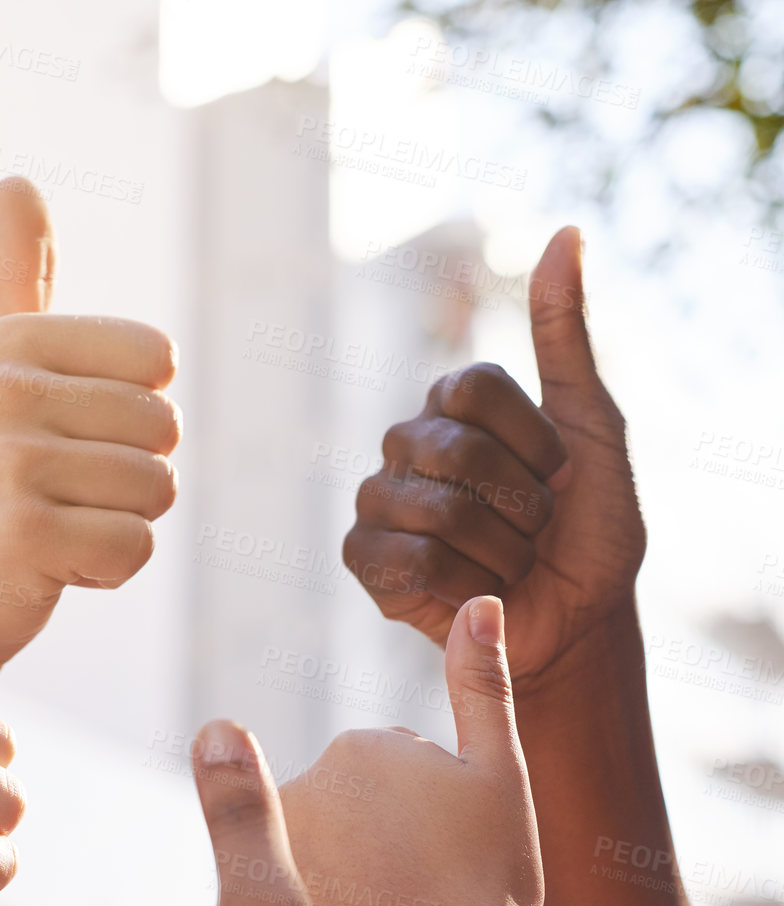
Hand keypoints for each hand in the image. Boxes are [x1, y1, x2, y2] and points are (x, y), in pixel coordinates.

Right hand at [0, 177, 180, 704]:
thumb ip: (16, 282)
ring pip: (158, 491)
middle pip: (166, 428)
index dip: (134, 414)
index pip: (157, 361)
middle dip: (132, 477)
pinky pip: (136, 548)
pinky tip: (52, 569)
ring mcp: (7, 461)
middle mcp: (3, 390)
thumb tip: (16, 181)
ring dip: (120, 524)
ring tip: (54, 530)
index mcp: (10, 342)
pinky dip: (109, 572)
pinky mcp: (22, 535)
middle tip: (62, 497)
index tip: (69, 439)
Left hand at [279, 597, 546, 905]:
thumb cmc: (488, 890)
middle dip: (377, 850)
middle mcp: (302, 785)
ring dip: (341, 886)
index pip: (392, 779)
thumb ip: (484, 687)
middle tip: (419, 901)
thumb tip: (481, 598)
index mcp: (362, 748)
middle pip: (346, 817)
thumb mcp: (501, 780)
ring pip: (313, 860)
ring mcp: (268, 846)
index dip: (430, 826)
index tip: (448, 863)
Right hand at [343, 227, 644, 692]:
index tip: (561, 475)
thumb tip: (567, 230)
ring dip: (499, 549)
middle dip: (520, 502)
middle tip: (537, 529)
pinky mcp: (364, 558)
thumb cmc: (588, 528)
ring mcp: (379, 499)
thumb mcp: (595, 424)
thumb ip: (567, 334)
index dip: (533, 440)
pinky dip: (461, 583)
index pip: (474, 386)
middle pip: (455, 448)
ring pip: (434, 508)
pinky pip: (406, 558)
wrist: (576, 620)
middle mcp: (407, 444)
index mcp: (454, 405)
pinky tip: (473, 591)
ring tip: (510, 563)